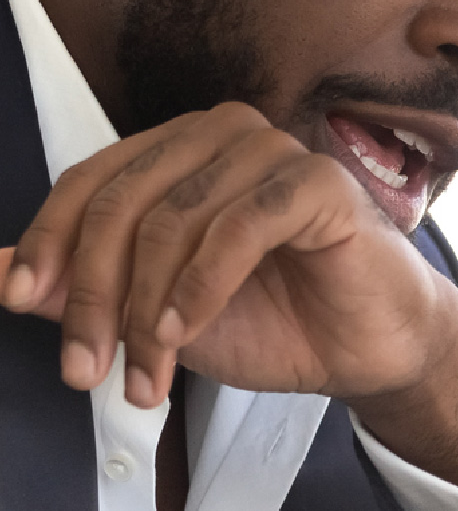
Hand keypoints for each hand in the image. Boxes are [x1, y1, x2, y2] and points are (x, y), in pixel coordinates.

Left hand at [0, 103, 457, 505]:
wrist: (370, 351)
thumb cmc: (279, 321)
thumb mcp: (158, 316)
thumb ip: (84, 290)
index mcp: (181, 152)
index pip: (90, 182)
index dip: (47, 242)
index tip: (23, 301)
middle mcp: (222, 136)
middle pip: (122, 203)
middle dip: (93, 296)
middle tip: (85, 367)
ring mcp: (274, 152)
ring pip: (173, 220)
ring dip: (148, 310)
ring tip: (149, 374)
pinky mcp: (319, 182)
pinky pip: (238, 227)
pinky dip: (200, 287)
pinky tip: (188, 332)